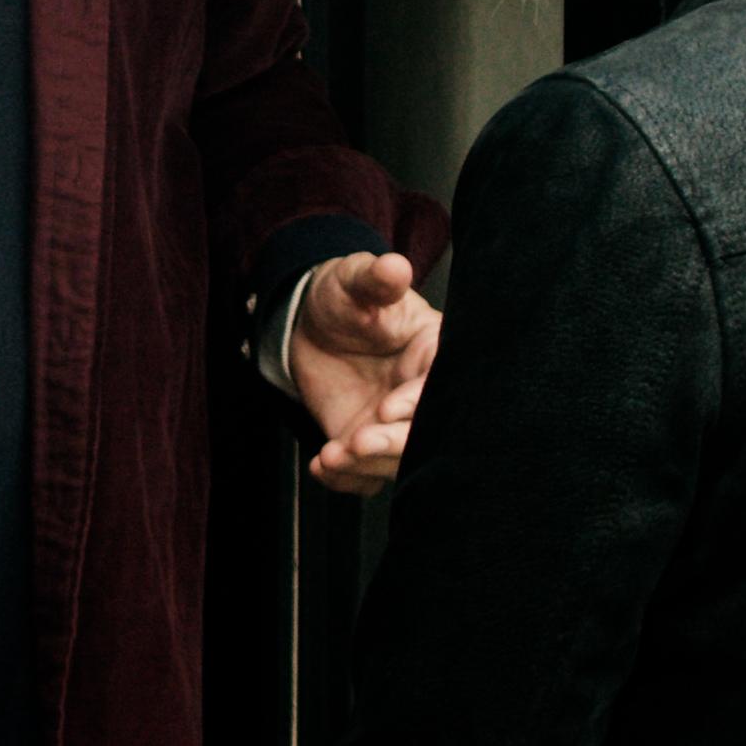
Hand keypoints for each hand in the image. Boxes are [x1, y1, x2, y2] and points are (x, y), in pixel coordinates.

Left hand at [286, 251, 441, 495]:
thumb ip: (375, 280)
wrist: (306, 324)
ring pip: (394, 461)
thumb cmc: (343, 298)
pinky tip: (322, 466)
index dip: (416, 402)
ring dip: (365, 465)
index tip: (387, 407)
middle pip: (424, 434)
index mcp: (434, 354)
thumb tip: (393, 267)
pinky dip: (344, 479)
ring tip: (331, 455)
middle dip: (393, 445)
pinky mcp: (368, 443)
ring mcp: (394, 425)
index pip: (438, 386)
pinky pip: (363, 475)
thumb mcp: (354, 282)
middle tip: (359, 441)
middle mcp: (420, 395)